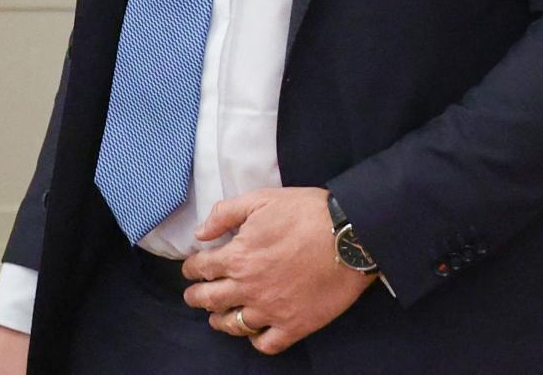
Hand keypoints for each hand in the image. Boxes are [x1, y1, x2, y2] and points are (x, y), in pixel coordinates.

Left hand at [180, 187, 373, 354]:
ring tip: (218, 317)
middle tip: (194, 295)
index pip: (201, 268)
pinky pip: (266, 343)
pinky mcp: (294, 325)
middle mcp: (248, 288)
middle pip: (209, 300)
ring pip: (233, 324)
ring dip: (220, 320)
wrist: (351, 237)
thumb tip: (201, 233)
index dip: (192, 268)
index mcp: (238, 257)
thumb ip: (226, 213)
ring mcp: (270, 310)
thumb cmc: (309, 213)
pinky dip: (256, 339)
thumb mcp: (264, 199)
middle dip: (195, 297)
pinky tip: (255, 331)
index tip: (192, 267)